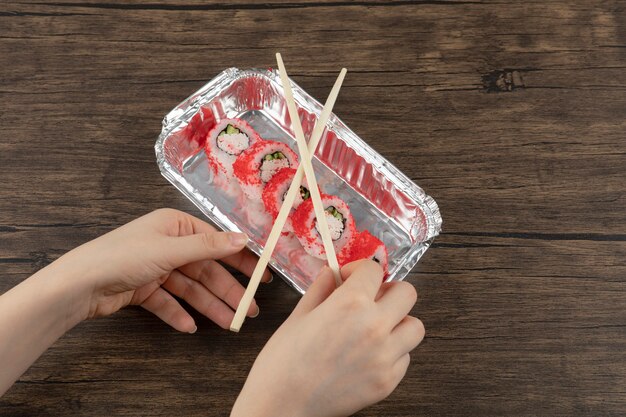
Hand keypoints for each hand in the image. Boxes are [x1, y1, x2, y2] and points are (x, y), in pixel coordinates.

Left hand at [62, 208, 270, 330]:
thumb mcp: (170, 250)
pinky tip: (189, 326)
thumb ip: (209, 246)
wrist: (79, 285)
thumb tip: (243, 238)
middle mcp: (168, 244)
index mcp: (175, 226)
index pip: (216, 242)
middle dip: (227, 290)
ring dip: (209, 306)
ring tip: (229, 323)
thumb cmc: (122, 257)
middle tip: (250, 308)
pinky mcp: (144, 289)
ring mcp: (156, 267)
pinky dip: (179, 314)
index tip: (261, 276)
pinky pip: (169, 302)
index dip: (240, 260)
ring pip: (190, 288)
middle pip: (205, 269)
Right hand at [231, 260, 424, 416]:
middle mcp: (374, 327)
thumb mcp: (298, 316)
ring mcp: (384, 356)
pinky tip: (370, 354)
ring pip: (415, 326)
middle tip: (371, 299)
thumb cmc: (282, 363)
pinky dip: (393, 352)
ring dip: (399, 322)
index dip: (360, 269)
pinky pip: (405, 357)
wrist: (281, 405)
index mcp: (349, 304)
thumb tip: (331, 274)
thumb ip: (320, 290)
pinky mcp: (387, 382)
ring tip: (376, 328)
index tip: (350, 278)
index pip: (374, 269)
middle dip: (388, 291)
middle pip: (407, 293)